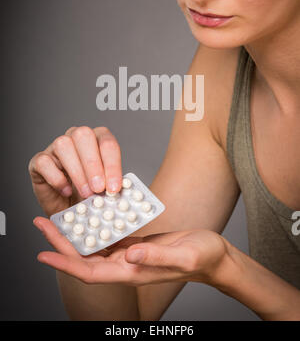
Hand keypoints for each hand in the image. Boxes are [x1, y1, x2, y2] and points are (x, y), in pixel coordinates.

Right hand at [28, 126, 122, 216]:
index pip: (107, 143)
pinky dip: (56, 178)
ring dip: (77, 171)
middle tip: (98, 188)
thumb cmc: (89, 195)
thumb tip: (122, 189)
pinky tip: (66, 191)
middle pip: (84, 135)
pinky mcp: (39, 161)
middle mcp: (77, 138)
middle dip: (93, 163)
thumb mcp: (106, 190)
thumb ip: (114, 185)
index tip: (114, 187)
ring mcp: (56, 147)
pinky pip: (44, 162)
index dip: (112, 165)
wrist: (69, 210)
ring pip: (63, 145)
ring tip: (85, 193)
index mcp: (98, 139)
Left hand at [33, 217, 231, 286]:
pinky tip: (89, 215)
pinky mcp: (136, 244)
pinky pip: (108, 238)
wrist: (213, 257)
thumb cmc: (201, 257)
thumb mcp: (182, 255)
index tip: (42, 252)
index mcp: (131, 271)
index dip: (64, 263)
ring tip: (58, 218)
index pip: (89, 271)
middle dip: (61, 242)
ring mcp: (130, 255)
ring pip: (93, 247)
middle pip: (84, 258)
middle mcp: (125, 265)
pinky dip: (95, 228)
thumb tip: (130, 254)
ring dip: (74, 234)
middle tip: (42, 223)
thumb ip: (157, 256)